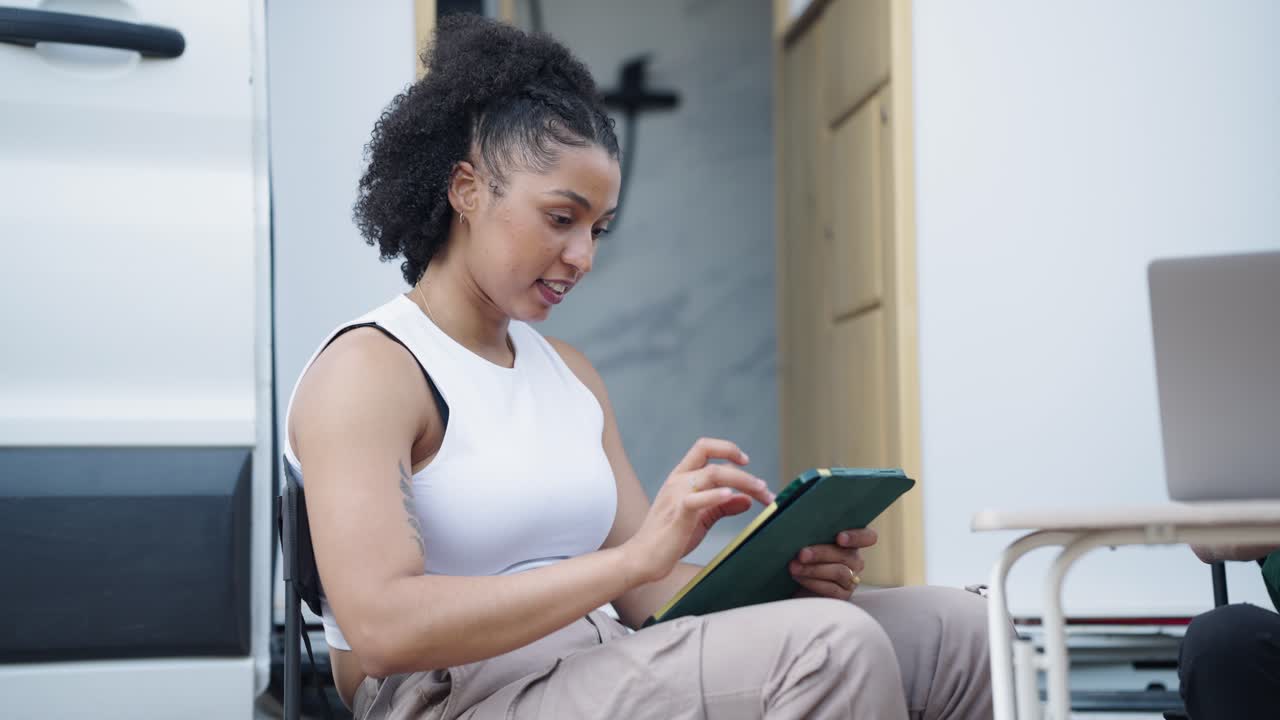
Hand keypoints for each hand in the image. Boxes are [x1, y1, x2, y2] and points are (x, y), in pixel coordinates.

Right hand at [622, 438, 774, 584]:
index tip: (746, 461)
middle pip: (714, 462)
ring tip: (761, 493)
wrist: (643, 559)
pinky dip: (715, 495)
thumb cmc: (670, 538)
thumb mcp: (701, 518)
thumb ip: (721, 506)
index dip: (727, 449)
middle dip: (744, 473)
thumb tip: (747, 500)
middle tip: (765, 489)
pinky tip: (732, 496)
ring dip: (742, 481)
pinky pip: (696, 499)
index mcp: (681, 477)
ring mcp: (676, 496)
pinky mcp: (677, 515)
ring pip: (712, 474)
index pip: (705, 448)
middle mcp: (678, 481)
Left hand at [790, 528, 876, 599]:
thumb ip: (813, 533)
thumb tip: (803, 527)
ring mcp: (851, 579)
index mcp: (850, 542)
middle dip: (821, 553)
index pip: (867, 537)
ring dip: (813, 569)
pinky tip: (799, 577)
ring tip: (794, 566)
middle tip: (802, 554)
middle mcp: (854, 560)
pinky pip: (831, 589)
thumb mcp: (808, 541)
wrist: (793, 583)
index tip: (839, 537)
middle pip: (846, 555)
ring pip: (839, 572)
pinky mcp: (843, 595)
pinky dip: (813, 582)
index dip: (856, 537)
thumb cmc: (802, 557)